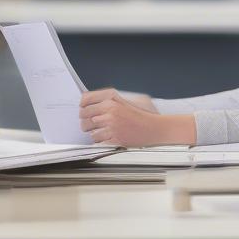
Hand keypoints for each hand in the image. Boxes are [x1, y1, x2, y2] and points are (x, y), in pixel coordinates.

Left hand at [79, 88, 194, 146]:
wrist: (155, 128)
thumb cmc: (143, 114)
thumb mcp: (127, 98)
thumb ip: (109, 98)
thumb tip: (91, 101)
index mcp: (112, 98)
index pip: (86, 99)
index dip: (83, 105)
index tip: (85, 108)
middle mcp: (110, 110)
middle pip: (84, 115)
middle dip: (86, 119)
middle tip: (92, 122)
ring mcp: (111, 125)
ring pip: (88, 129)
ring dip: (93, 131)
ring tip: (101, 130)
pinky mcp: (114, 138)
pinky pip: (96, 140)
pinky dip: (99, 140)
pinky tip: (108, 137)